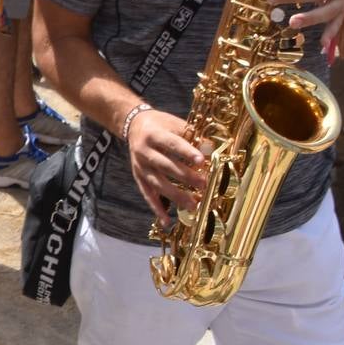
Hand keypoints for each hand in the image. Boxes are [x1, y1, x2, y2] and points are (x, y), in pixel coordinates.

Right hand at [126, 109, 208, 228]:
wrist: (134, 126)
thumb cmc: (160, 124)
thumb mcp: (174, 123)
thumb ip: (191, 135)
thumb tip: (209, 148)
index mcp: (153, 134)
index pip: (172, 143)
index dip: (186, 152)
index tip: (202, 161)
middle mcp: (143, 151)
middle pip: (165, 166)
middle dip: (185, 176)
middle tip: (204, 184)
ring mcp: (140, 167)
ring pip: (157, 184)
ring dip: (176, 195)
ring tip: (193, 205)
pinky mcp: (138, 177)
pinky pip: (147, 195)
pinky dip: (157, 208)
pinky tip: (167, 221)